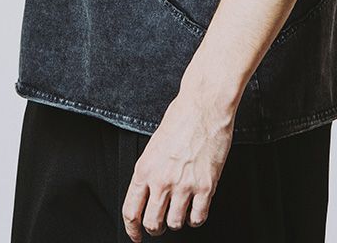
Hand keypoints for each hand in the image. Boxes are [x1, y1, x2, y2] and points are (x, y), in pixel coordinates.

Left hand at [121, 87, 235, 240]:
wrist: (204, 106)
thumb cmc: (180, 118)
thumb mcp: (154, 144)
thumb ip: (150, 170)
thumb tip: (150, 192)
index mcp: (144, 169)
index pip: (131, 211)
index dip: (132, 229)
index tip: (136, 235)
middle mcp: (161, 180)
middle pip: (152, 223)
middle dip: (155, 228)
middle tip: (160, 224)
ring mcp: (184, 185)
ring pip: (175, 223)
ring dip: (177, 221)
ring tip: (181, 210)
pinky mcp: (205, 186)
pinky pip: (198, 217)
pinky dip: (196, 217)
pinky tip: (196, 208)